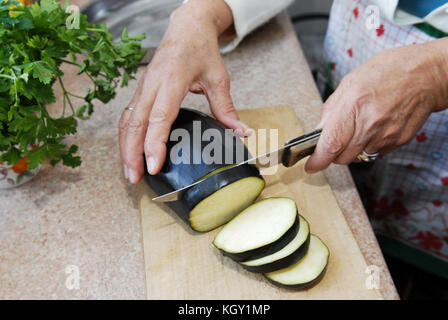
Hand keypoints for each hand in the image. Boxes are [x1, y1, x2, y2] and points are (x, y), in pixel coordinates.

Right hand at [119, 0, 248, 182]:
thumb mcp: (218, 77)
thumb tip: (241, 132)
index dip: (154, 144)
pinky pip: (128, 116)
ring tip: (129, 171)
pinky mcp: (141, 90)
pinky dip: (126, 136)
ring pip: (127, 121)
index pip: (159, 117)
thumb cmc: (200, 49)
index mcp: (172, 81)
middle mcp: (152, 85)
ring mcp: (143, 87)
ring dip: (125, 147)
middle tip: (134, 177)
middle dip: (132, 153)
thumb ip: (226, 108)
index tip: (153, 166)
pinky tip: (130, 152)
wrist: (187, 27)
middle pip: (135, 123)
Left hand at [305, 38, 447, 172]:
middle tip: (338, 137)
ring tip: (361, 126)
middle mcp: (371, 124)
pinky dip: (370, 145)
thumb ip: (331, 110)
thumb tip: (319, 132)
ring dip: (353, 148)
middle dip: (334, 152)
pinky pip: (376, 152)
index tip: (311, 166)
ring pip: (358, 157)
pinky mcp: (399, 141)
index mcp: (354, 105)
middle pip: (342, 157)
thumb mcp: (350, 82)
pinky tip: (375, 127)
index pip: (331, 144)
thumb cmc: (388, 71)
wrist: (426, 74)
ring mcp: (387, 135)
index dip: (318, 160)